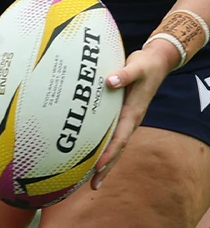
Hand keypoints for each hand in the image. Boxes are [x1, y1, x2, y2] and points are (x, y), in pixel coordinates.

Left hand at [91, 37, 178, 189]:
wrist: (156, 63)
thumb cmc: (145, 65)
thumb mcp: (136, 67)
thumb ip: (124, 74)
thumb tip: (109, 81)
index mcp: (134, 113)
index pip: (120, 138)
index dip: (109, 153)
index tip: (98, 165)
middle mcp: (131, 120)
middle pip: (117, 149)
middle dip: (106, 167)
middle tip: (93, 184)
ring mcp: (127, 118)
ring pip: (116, 144)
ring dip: (105, 161)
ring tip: (92, 178)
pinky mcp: (123, 113)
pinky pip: (113, 134)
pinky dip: (105, 146)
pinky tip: (94, 152)